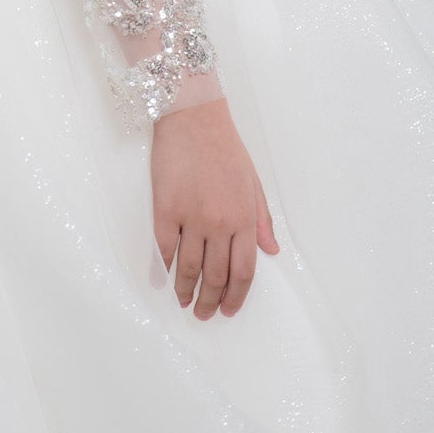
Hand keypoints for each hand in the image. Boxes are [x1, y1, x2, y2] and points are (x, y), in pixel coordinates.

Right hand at [150, 95, 278, 318]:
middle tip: (204, 314)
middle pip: (215, 276)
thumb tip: (271, 251)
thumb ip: (261, 219)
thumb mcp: (253, 182)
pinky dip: (163, 269)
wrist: (193, 118)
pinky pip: (164, 249)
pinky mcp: (165, 209)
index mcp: (244, 218)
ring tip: (184, 302)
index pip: (243, 271)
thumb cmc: (225, 147)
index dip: (236, 296)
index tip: (228, 310)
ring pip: (189, 268)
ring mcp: (191, 217)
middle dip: (210, 301)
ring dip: (186, 291)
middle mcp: (220, 223)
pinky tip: (163, 280)